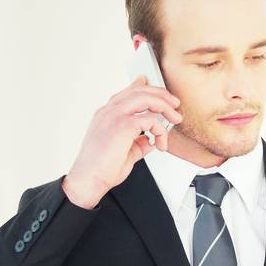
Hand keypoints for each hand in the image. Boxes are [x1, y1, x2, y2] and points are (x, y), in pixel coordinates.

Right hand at [63, 74, 183, 208]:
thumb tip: (150, 140)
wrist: (89, 179)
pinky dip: (161, 132)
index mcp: (106, 115)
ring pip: (145, 98)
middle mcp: (109, 112)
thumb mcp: (125, 152)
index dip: (143, 86)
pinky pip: (151, 120)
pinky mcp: (122, 125)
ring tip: (175, 118)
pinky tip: (161, 145)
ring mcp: (114, 116)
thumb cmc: (102, 169)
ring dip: (165, 106)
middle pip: (139, 90)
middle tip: (175, 104)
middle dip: (161, 94)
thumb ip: (138, 142)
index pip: (127, 93)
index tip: (157, 89)